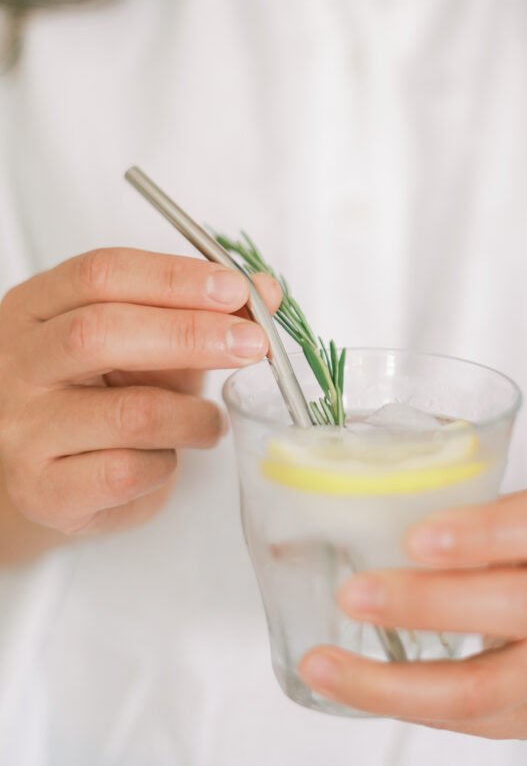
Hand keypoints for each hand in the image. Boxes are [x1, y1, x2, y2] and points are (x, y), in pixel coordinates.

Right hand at [0, 248, 279, 539]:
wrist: (52, 476)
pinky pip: (126, 471)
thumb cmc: (102, 396)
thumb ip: (199, 312)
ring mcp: (22, 429)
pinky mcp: (43, 490)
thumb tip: (264, 293)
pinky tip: (169, 456)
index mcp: (35, 308)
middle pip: (100, 333)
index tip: (236, 290)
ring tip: (211, 420)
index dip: (175, 278)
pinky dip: (167, 462)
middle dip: (190, 334)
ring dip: (194, 415)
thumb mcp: (146, 342)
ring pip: (128, 411)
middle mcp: (16, 364)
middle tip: (250, 345)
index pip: (100, 274)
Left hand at [299, 488, 526, 737]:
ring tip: (325, 664)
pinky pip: (471, 721)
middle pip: (525, 606)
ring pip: (489, 686)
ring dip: (397, 681)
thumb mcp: (510, 504)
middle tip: (353, 594)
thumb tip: (345, 487)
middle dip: (430, 604)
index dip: (483, 532)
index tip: (413, 537)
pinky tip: (353, 686)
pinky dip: (404, 705)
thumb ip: (452, 497)